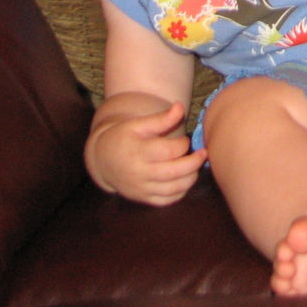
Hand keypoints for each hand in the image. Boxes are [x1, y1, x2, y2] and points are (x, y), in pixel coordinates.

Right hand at [87, 101, 207, 205]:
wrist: (103, 159)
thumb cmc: (124, 137)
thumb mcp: (138, 124)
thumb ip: (161, 118)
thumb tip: (180, 106)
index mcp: (138, 151)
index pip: (169, 151)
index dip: (182, 144)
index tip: (185, 140)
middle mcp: (139, 173)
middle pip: (173, 172)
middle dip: (193, 163)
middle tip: (203, 154)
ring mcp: (141, 188)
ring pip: (173, 189)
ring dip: (190, 178)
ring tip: (195, 166)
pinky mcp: (143, 198)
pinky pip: (167, 200)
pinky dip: (181, 192)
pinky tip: (184, 179)